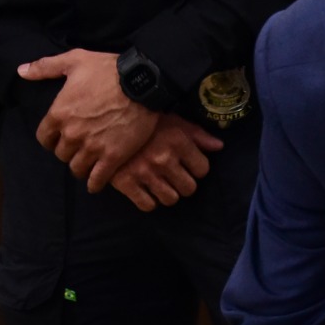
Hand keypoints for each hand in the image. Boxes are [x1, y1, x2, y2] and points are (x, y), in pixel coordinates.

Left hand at [19, 49, 156, 192]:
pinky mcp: (112, 157)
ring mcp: (93, 148)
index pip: (44, 138)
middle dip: (67, 152)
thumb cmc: (108, 69)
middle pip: (61, 155)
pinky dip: (94, 184)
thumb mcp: (74, 60)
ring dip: (80, 167)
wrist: (142, 83)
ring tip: (87, 163)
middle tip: (77, 148)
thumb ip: (45, 67)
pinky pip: (97, 179)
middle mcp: (72, 134)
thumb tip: (22, 71)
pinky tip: (94, 184)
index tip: (58, 138)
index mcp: (59, 113)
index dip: (50, 139)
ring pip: (77, 169)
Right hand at [109, 114, 224, 210]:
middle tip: (175, 176)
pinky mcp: (126, 182)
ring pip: (170, 199)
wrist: (106, 118)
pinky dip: (149, 201)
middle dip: (184, 183)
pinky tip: (146, 190)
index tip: (188, 165)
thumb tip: (219, 146)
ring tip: (161, 183)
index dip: (197, 168)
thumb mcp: (173, 120)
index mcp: (177, 141)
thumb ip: (197, 134)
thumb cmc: (144, 119)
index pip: (202, 169)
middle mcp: (163, 159)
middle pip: (189, 188)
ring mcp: (144, 172)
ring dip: (168, 193)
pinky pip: (147, 205)